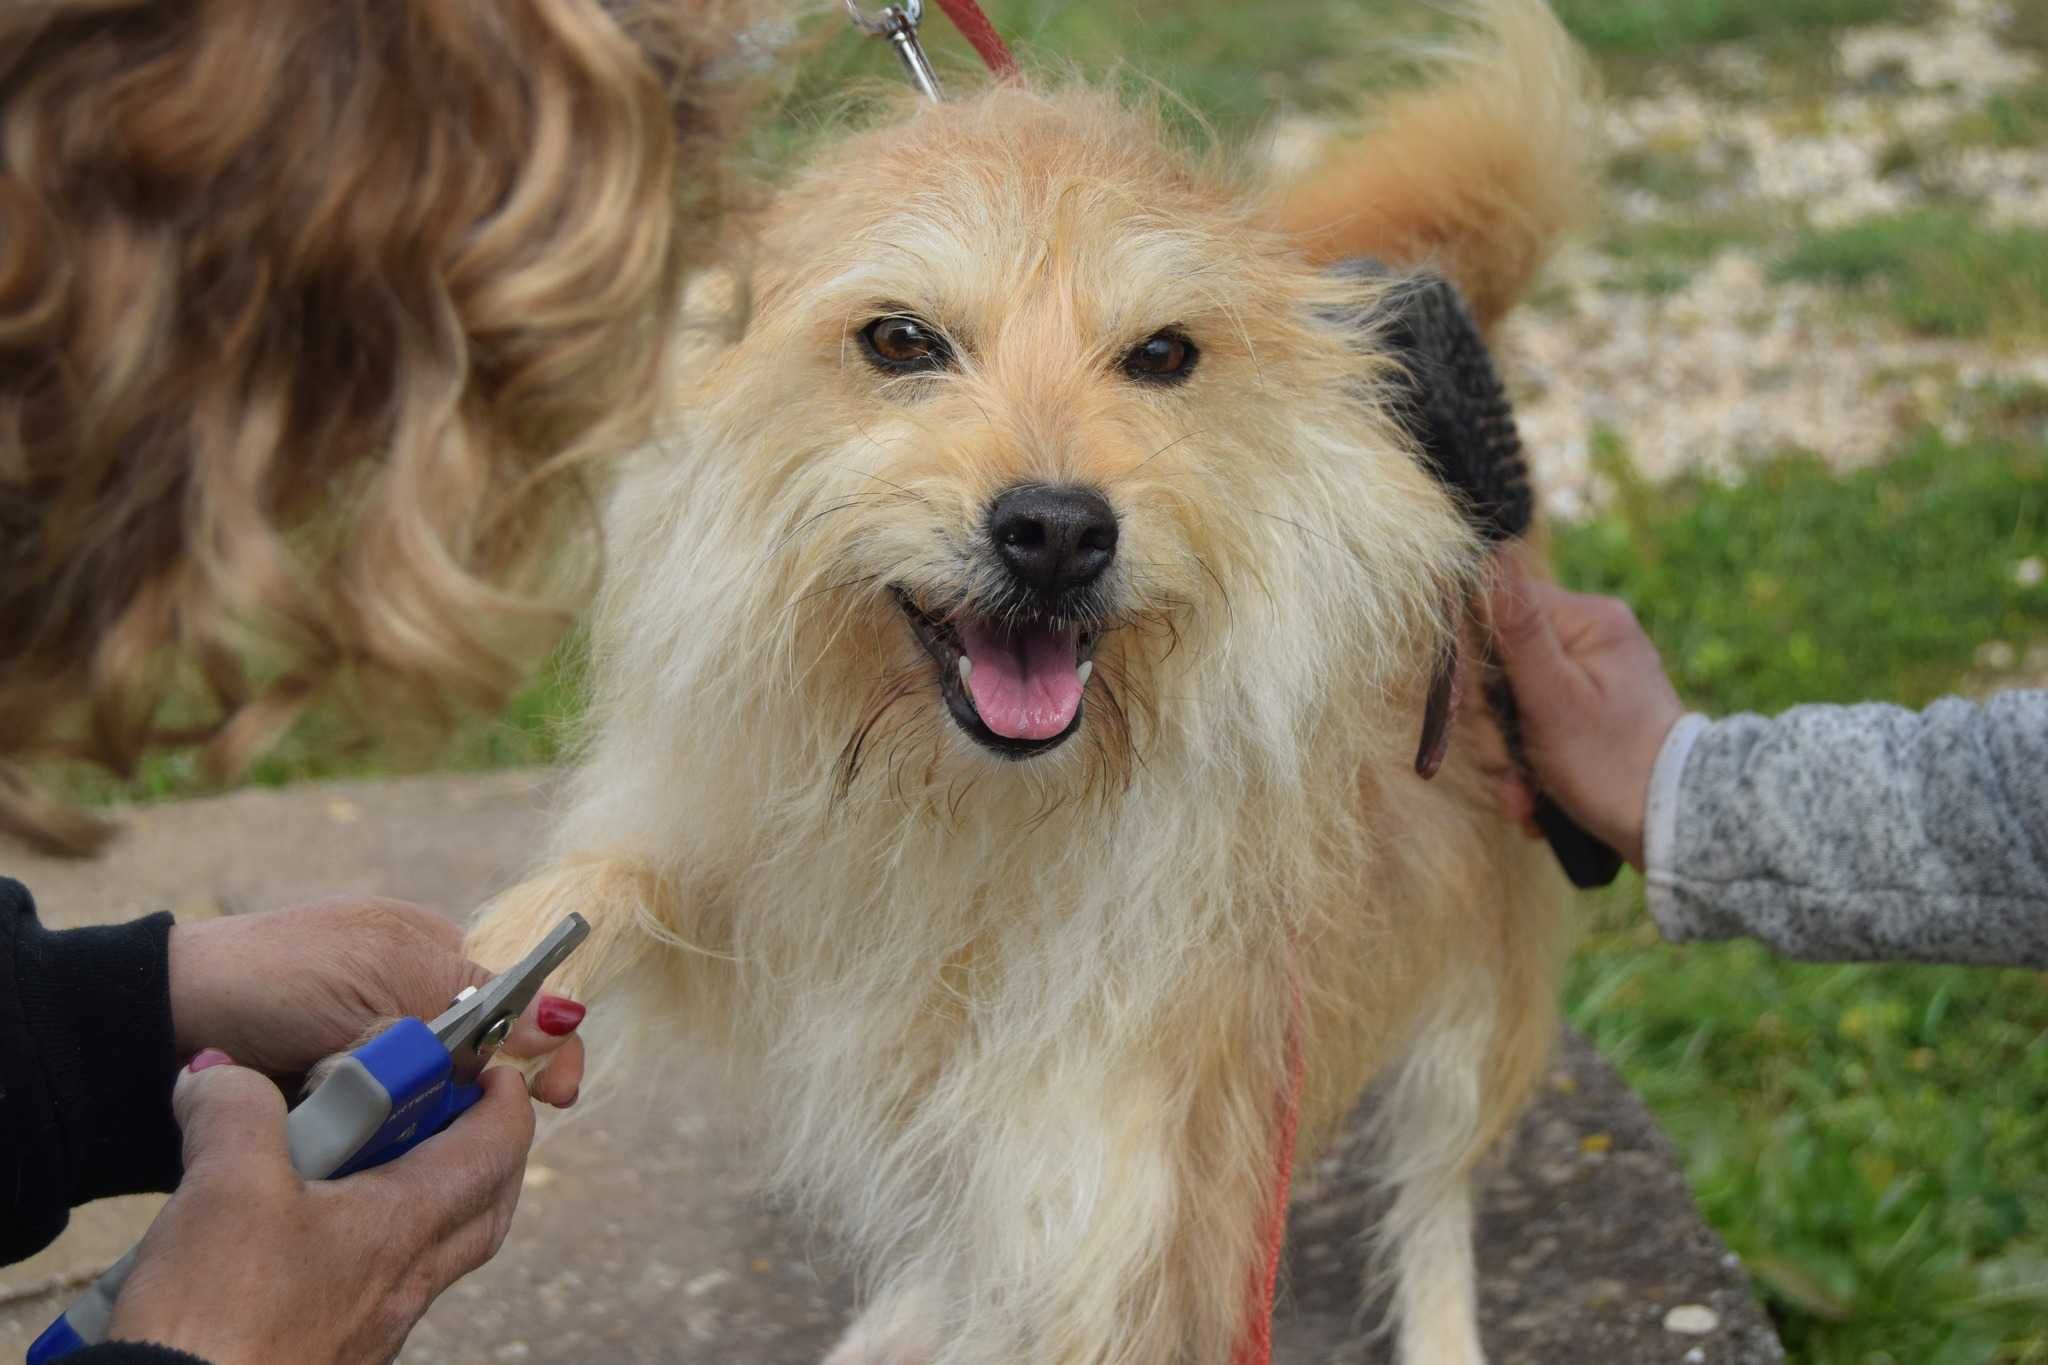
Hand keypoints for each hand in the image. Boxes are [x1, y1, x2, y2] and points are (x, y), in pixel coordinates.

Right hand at [108, 1053, 533, 1364]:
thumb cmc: (219, 1314)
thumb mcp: (224, 1184)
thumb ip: (235, 1110)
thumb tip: (218, 1076)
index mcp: (408, 1225)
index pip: (496, 1148)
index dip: (504, 1098)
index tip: (488, 1065)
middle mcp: (409, 1281)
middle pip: (484, 1205)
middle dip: (479, 1148)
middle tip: (443, 1110)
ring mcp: (376, 1325)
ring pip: (435, 1251)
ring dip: (420, 1197)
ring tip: (362, 1165)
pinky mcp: (336, 1352)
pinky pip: (382, 1288)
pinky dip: (368, 1245)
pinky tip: (307, 1236)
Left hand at [168, 899, 583, 1105]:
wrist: (165, 1024)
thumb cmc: (275, 978)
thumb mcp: (384, 978)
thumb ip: (473, 1004)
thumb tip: (565, 1016)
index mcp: (436, 956)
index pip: (521, 1002)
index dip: (548, 1045)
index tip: (556, 1094)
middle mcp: (418, 1005)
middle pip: (488, 1063)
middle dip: (482, 1096)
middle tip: (461, 1123)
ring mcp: (382, 1056)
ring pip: (445, 1105)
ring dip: (432, 1124)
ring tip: (400, 1136)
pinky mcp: (347, 1103)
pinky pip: (396, 1131)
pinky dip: (391, 1143)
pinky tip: (378, 1151)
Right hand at [1486, 548, 1685, 868]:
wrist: (1676, 828)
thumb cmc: (1613, 762)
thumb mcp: (1554, 697)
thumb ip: (1518, 627)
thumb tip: (1493, 551)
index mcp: (1587, 621)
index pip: (1498, 611)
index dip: (1474, 662)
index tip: (1478, 708)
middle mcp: (1590, 639)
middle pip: (1501, 667)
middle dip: (1496, 729)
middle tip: (1511, 769)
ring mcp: (1589, 678)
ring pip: (1513, 707)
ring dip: (1509, 759)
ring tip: (1526, 797)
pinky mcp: (1587, 714)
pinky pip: (1535, 730)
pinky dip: (1528, 769)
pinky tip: (1536, 800)